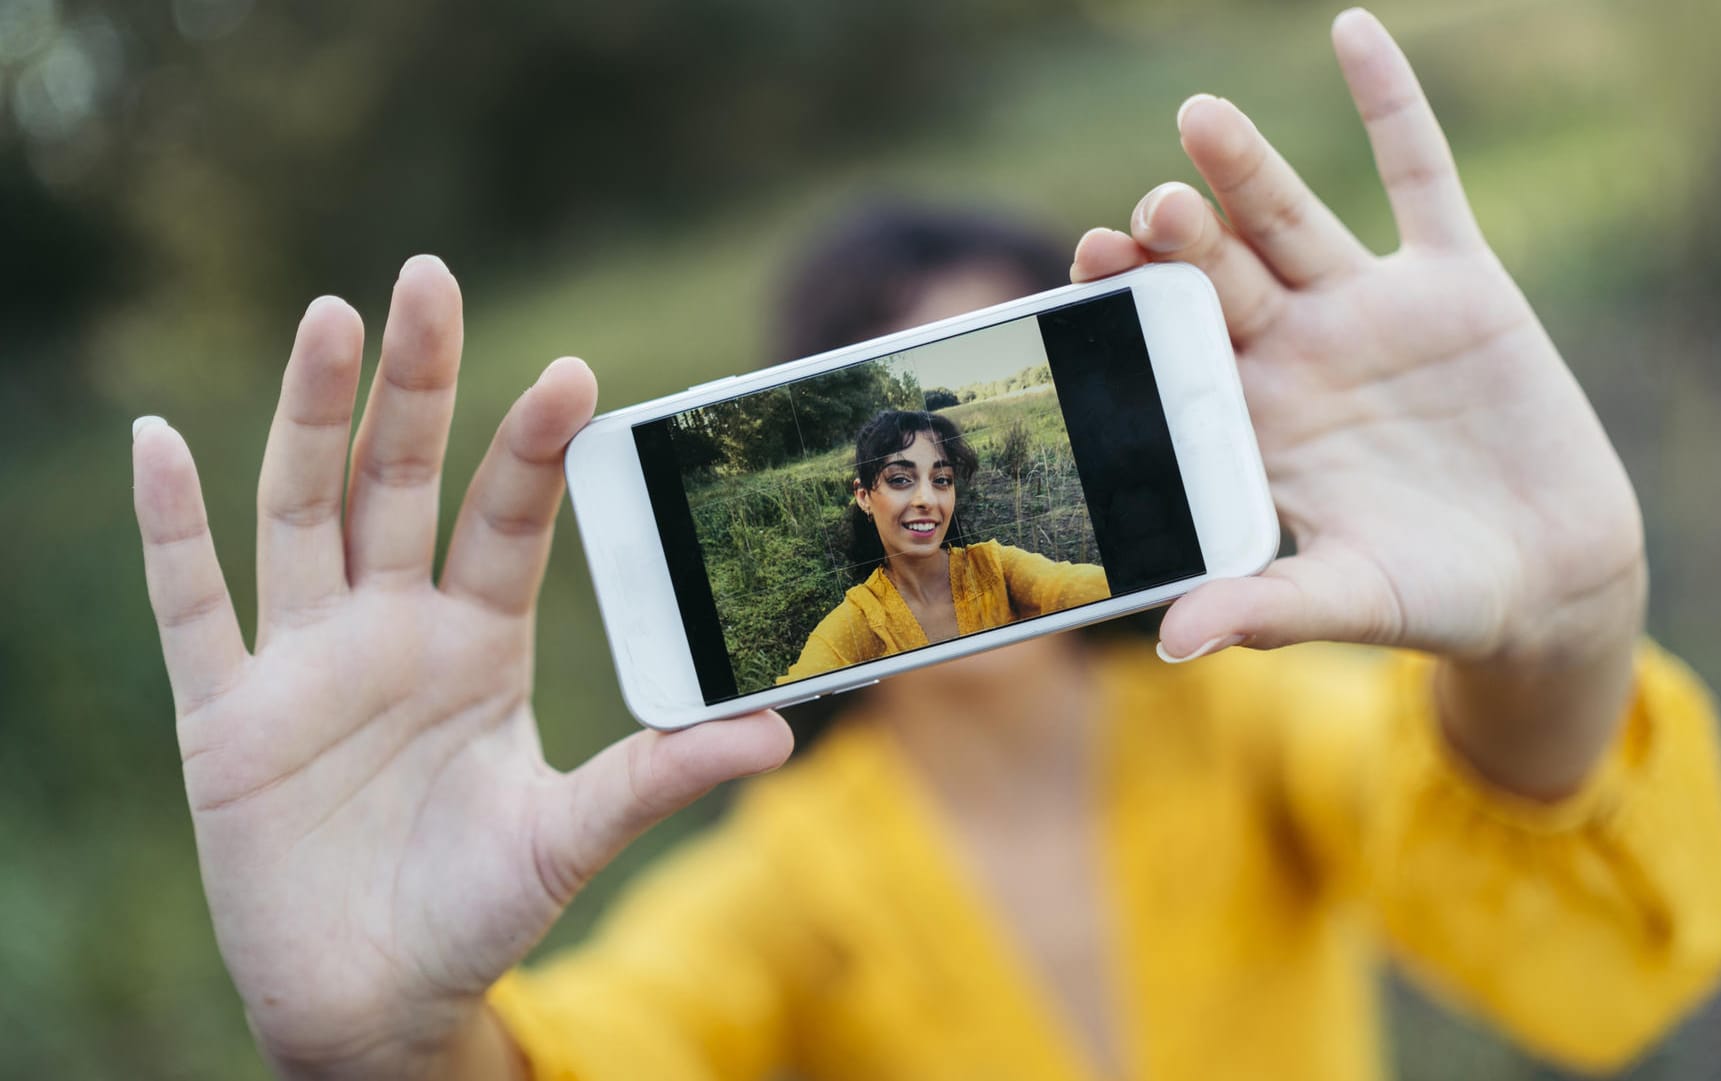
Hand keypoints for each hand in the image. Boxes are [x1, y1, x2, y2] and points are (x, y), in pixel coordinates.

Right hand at [131, 256, 790, 1078]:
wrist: (377, 998)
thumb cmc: (478, 912)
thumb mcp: (571, 837)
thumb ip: (658, 775)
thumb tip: (776, 735)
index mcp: (481, 644)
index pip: (509, 521)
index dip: (530, 447)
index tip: (569, 372)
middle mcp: (393, 630)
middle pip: (399, 480)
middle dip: (417, 384)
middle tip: (431, 277)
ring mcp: (306, 662)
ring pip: (301, 512)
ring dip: (309, 416)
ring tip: (330, 317)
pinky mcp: (227, 715)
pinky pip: (190, 606)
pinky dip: (170, 528)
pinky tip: (161, 440)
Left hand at [1072, 11, 1645, 794]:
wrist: (1551, 578)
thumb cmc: (1436, 599)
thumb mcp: (1355, 601)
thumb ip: (1269, 608)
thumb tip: (1173, 644)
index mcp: (1251, 424)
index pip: (1172, 353)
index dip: (1130, 310)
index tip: (1085, 271)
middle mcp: (1294, 354)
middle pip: (1217, 278)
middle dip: (1180, 244)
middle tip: (1144, 214)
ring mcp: (1369, 311)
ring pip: (1292, 220)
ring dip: (1248, 169)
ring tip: (1199, 118)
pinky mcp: (1456, 282)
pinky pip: (1420, 177)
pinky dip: (1393, 107)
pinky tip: (1354, 33)